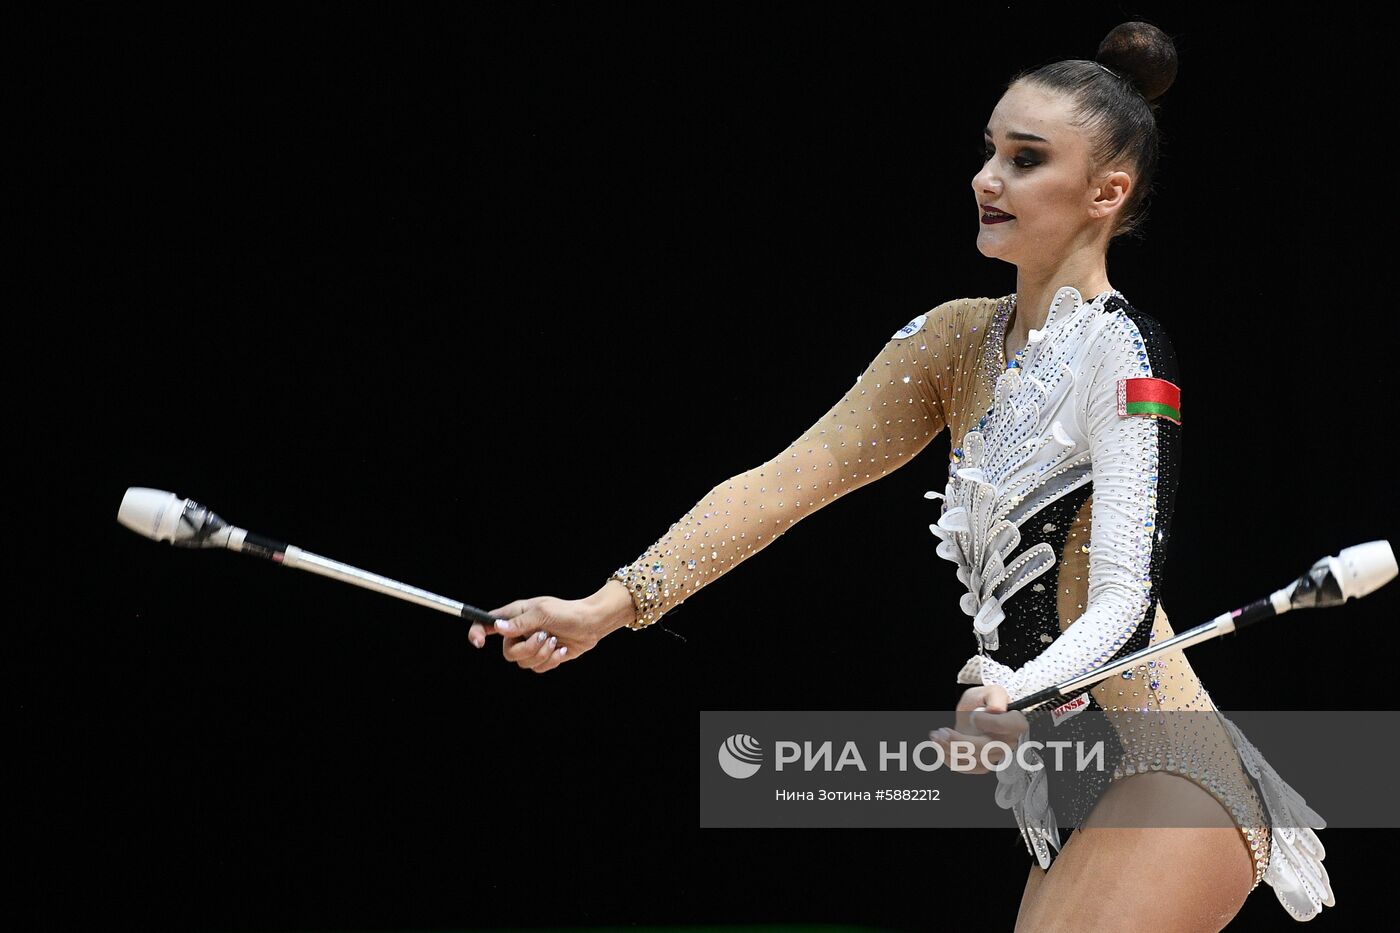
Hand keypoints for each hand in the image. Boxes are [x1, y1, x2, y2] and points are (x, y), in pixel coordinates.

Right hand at [467, 592, 621, 672]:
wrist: (591, 624)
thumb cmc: (567, 612)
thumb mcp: (542, 613)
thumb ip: (519, 623)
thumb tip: (497, 627)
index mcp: (515, 615)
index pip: (486, 624)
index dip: (477, 632)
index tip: (479, 643)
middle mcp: (519, 632)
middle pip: (508, 652)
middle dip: (527, 649)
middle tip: (544, 636)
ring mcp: (531, 645)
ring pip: (523, 663)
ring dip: (541, 654)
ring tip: (554, 641)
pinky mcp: (543, 657)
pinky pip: (538, 668)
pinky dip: (551, 660)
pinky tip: (561, 649)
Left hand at [928, 684, 1029, 774]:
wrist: (976, 711)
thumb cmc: (986, 701)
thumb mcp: (991, 691)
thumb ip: (996, 697)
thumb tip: (994, 710)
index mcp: (1015, 723)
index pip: (1007, 727)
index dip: (989, 722)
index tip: (974, 716)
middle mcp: (1008, 742)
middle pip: (986, 748)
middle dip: (960, 741)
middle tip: (943, 731)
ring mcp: (996, 754)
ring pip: (975, 760)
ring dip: (951, 749)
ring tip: (937, 736)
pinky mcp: (982, 762)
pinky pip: (968, 768)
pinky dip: (950, 759)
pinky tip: (940, 747)